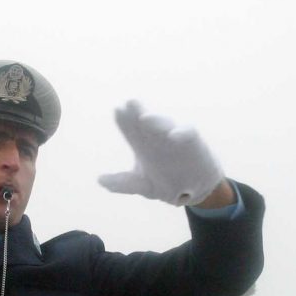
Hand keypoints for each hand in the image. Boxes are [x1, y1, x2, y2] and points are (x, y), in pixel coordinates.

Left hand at [98, 100, 223, 205]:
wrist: (196, 193)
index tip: (117, 110)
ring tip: (146, 118)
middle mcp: (159, 139)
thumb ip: (123, 183)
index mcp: (144, 146)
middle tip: (129, 103)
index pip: (132, 129)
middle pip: (147, 123)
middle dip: (138, 114)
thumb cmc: (167, 184)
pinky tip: (174, 135)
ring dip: (157, 121)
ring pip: (166, 126)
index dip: (124, 121)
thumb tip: (100, 180)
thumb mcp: (144, 186)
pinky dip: (182, 133)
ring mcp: (176, 139)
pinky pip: (188, 134)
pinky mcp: (194, 145)